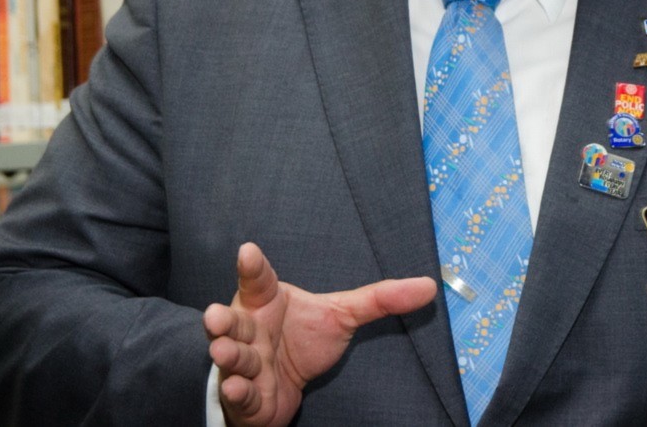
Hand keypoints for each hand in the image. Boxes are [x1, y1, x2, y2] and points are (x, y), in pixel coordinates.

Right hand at [203, 242, 437, 426]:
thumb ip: (380, 300)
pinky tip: (238, 387)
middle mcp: (250, 330)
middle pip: (233, 321)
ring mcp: (244, 363)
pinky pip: (238, 393)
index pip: (259, 280)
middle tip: (217, 314)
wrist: (282, 387)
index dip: (253, 266)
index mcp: (268, 303)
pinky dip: (237, 390)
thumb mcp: (342, 316)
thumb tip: (429, 285)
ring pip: (231, 357)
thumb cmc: (303, 341)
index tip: (248, 250)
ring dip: (228, 354)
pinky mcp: (245, 396)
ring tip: (224, 349)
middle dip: (223, 320)